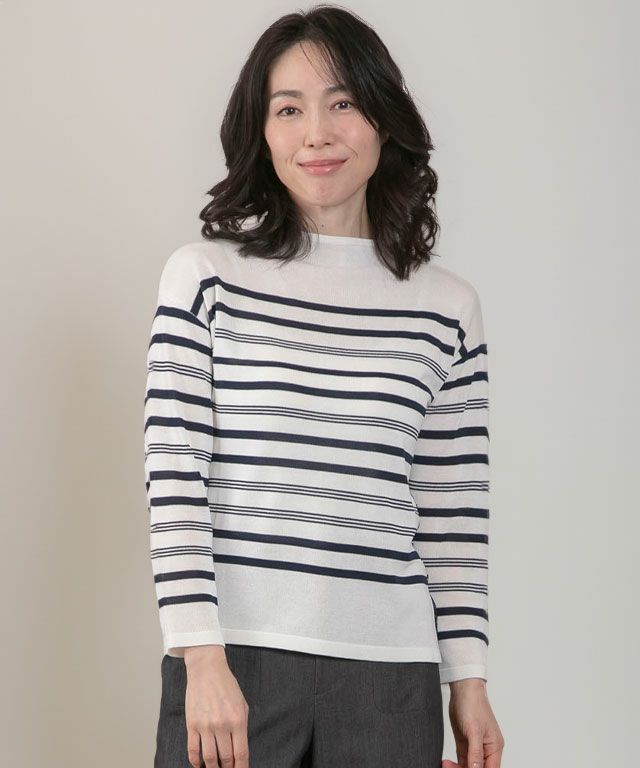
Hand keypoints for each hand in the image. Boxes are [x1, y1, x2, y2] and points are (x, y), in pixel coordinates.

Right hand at [182, 645, 249, 767]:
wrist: (207, 670)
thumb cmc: (226, 685)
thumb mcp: (241, 704)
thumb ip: (241, 726)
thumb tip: (239, 748)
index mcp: (237, 720)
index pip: (241, 753)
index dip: (241, 767)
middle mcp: (222, 725)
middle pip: (225, 758)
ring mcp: (206, 726)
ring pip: (209, 758)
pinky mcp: (192, 724)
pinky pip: (192, 750)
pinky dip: (195, 761)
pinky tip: (199, 764)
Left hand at [444, 678, 503, 767]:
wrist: (462, 690)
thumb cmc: (473, 705)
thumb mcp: (474, 730)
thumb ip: (476, 752)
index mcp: (494, 748)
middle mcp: (486, 750)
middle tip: (449, 767)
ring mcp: (475, 747)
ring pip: (469, 767)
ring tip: (445, 764)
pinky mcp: (464, 744)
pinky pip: (461, 761)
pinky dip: (454, 765)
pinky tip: (446, 763)